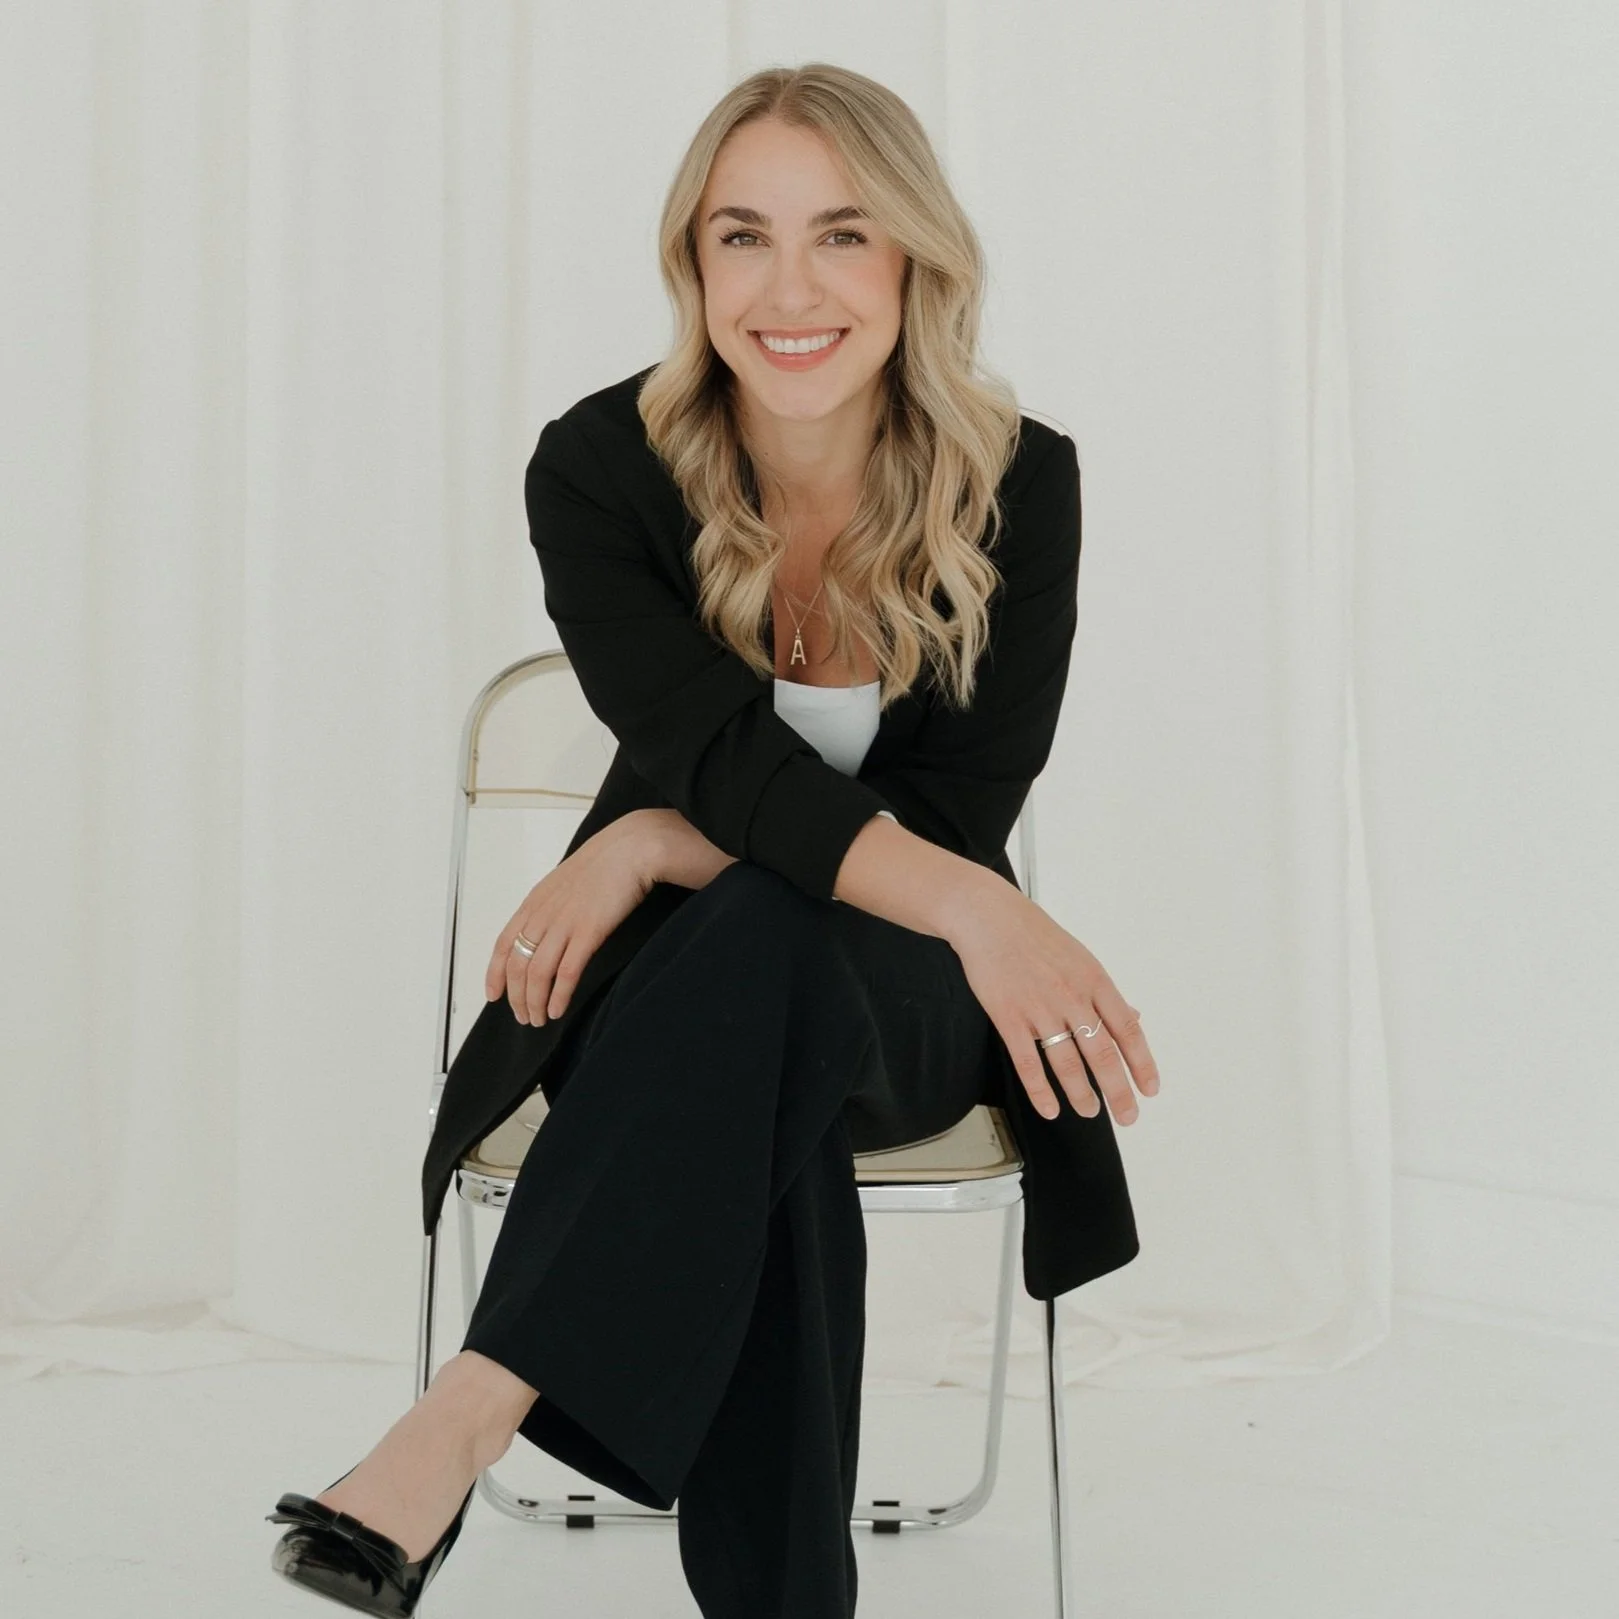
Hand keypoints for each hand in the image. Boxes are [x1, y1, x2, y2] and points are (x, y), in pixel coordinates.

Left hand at [485, 812, 661, 1025]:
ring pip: (537, 972)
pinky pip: (566, 971)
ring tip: (539, 1019)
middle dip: (516, 997)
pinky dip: (559, 995)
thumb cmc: (606, 863)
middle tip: (524, 1017)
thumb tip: (548, 928)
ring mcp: (565, 923)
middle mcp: (543, 914)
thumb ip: (552, 904)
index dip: (495, 973)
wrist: (632, 848)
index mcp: (535, 902)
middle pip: (517, 964)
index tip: (493, 995)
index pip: (504, 944)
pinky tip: (557, 1009)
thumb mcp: (566, 881)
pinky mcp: (589, 931)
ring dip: (535, 1002)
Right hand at [942, 875, 1158, 1126]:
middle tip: (1127, 1116)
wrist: (988, 918)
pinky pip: (1028, 1063)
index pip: (1126, 1030)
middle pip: (1102, 1054)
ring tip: (1089, 1111)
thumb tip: (1132, 1018)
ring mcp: (1039, 1009)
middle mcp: (1071, 997)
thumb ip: (1104, 993)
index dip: (1142, 1063)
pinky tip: (1050, 1107)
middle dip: (1118, 1091)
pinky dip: (1041, 1090)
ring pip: (1067, 1063)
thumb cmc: (1034, 936)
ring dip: (1082, 1094)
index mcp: (1094, 981)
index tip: (1149, 1089)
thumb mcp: (1080, 958)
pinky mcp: (1008, 1017)